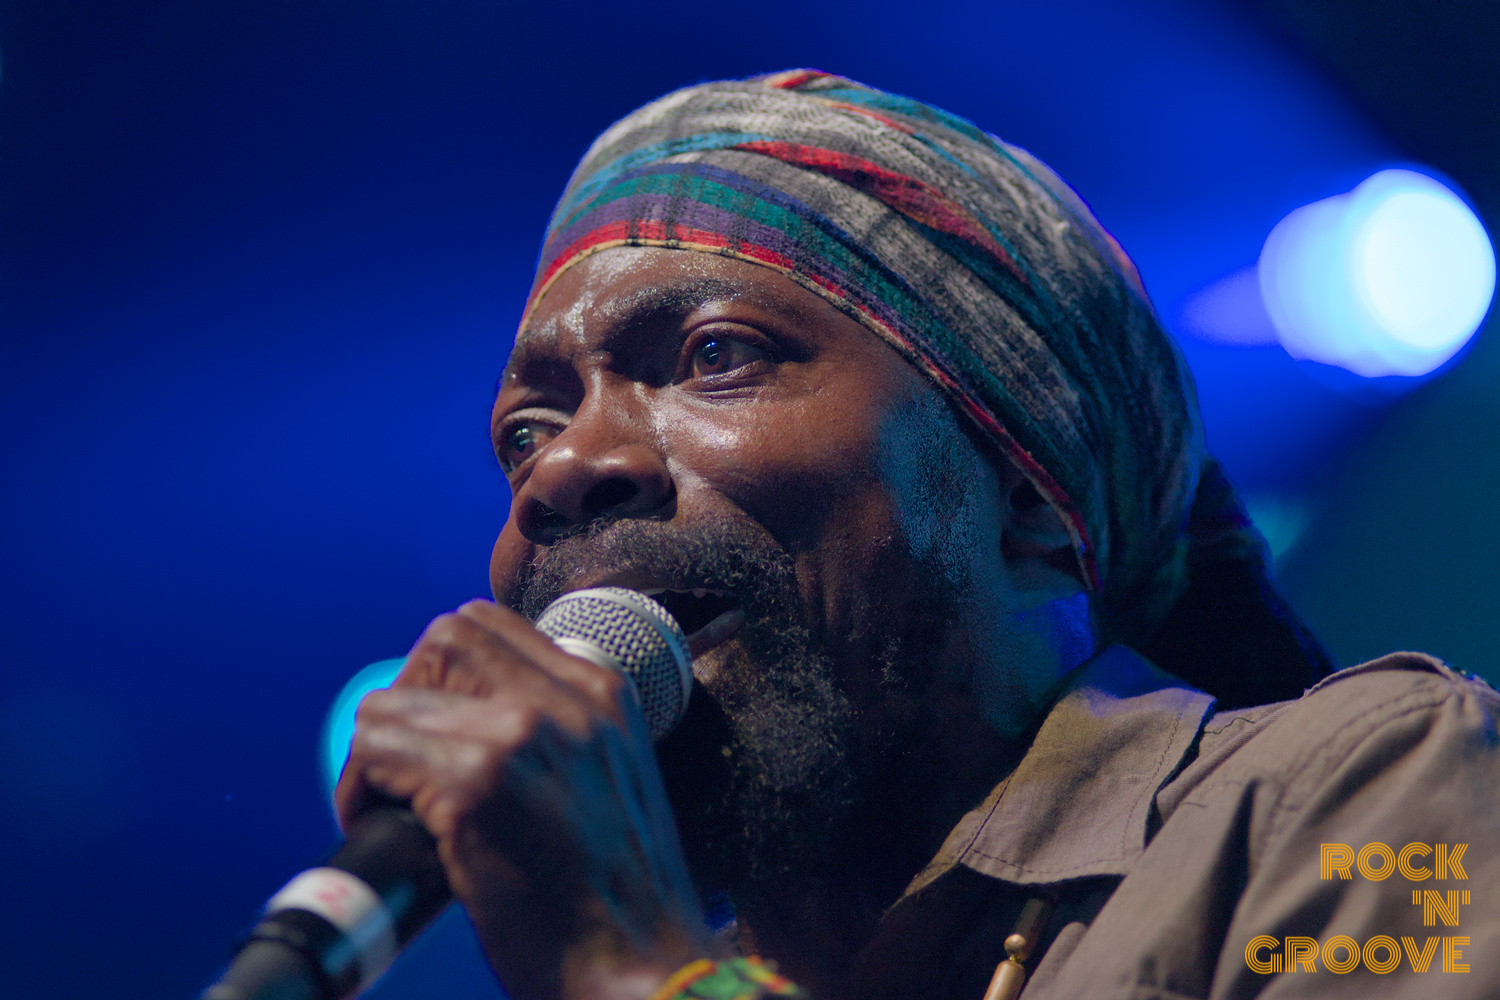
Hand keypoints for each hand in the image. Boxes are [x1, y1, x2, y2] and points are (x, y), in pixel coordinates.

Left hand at [334, 599, 717, 999]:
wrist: (640, 967)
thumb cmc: (617, 900)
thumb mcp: (611, 781)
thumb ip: (558, 736)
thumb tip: (467, 720)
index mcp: (602, 695)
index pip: (491, 627)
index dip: (443, 674)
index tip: (434, 729)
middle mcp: (566, 701)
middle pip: (443, 639)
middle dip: (406, 695)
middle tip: (404, 765)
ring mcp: (520, 737)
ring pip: (394, 700)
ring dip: (375, 753)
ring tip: (387, 807)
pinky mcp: (476, 784)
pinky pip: (374, 752)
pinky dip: (358, 791)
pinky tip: (382, 829)